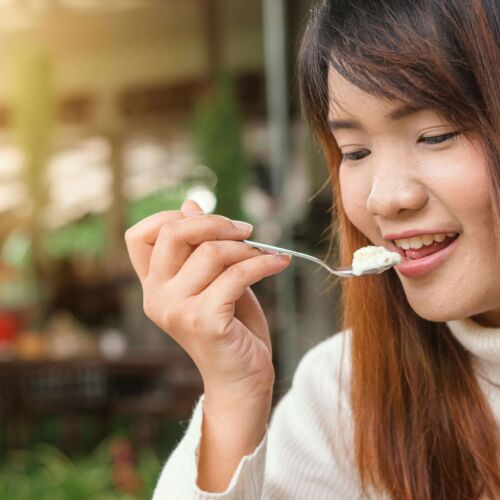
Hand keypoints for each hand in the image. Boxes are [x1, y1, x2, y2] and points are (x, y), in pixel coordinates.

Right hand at [124, 199, 291, 401]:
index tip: (209, 222)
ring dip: (246, 248)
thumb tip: (190, 204)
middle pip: (173, 233)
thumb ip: (200, 246)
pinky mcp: (203, 321)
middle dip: (215, 223)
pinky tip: (279, 263)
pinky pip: (237, 275)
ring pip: (211, 252)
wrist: (242, 379)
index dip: (171, 217)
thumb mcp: (213, 279)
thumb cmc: (230, 326)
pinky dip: (263, 264)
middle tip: (245, 230)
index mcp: (154, 285)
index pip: (139, 236)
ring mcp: (176, 310)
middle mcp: (156, 297)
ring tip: (265, 255)